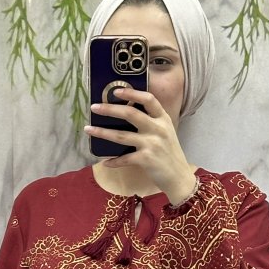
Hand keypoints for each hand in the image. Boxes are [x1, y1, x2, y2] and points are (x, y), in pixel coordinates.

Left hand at [85, 88, 196, 204]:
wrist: (179, 177)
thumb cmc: (170, 154)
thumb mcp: (166, 132)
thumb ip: (152, 122)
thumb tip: (128, 113)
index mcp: (163, 119)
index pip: (148, 99)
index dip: (132, 93)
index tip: (116, 90)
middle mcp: (157, 129)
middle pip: (130, 113)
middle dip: (110, 109)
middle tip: (94, 107)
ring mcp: (151, 144)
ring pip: (121, 135)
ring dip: (102, 132)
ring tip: (89, 130)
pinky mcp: (146, 160)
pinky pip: (124, 158)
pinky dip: (114, 161)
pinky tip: (105, 162)